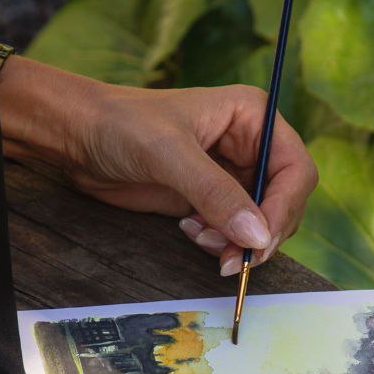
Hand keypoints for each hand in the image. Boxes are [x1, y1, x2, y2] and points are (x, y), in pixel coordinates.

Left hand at [0, 58, 317, 276]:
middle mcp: (251, 145)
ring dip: (237, 242)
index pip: (295, 170)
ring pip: (261, 223)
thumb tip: (257, 237)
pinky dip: (220, 243)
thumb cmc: (120, 125)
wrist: (77, 138)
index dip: (284, 208)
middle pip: (284, 202)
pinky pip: (234, 233)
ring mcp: (232, 176)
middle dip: (260, 233)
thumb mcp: (169, 154)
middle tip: (231, 256)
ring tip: (200, 239)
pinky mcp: (212, 200)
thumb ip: (216, 194)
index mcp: (253, 117)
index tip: (260, 242)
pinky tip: (189, 231)